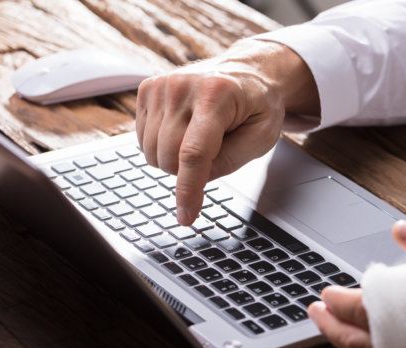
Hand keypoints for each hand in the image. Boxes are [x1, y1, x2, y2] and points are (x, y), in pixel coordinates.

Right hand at [136, 39, 318, 225]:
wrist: (247, 72)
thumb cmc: (258, 105)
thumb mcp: (261, 138)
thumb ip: (229, 162)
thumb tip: (192, 184)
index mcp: (217, 94)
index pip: (194, 153)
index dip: (188, 190)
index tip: (186, 217)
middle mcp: (182, 85)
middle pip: (169, 157)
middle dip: (190, 171)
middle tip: (216, 151)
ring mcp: (160, 85)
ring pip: (153, 153)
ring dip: (177, 159)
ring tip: (203, 136)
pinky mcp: (146, 90)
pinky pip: (144, 141)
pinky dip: (164, 146)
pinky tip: (185, 131)